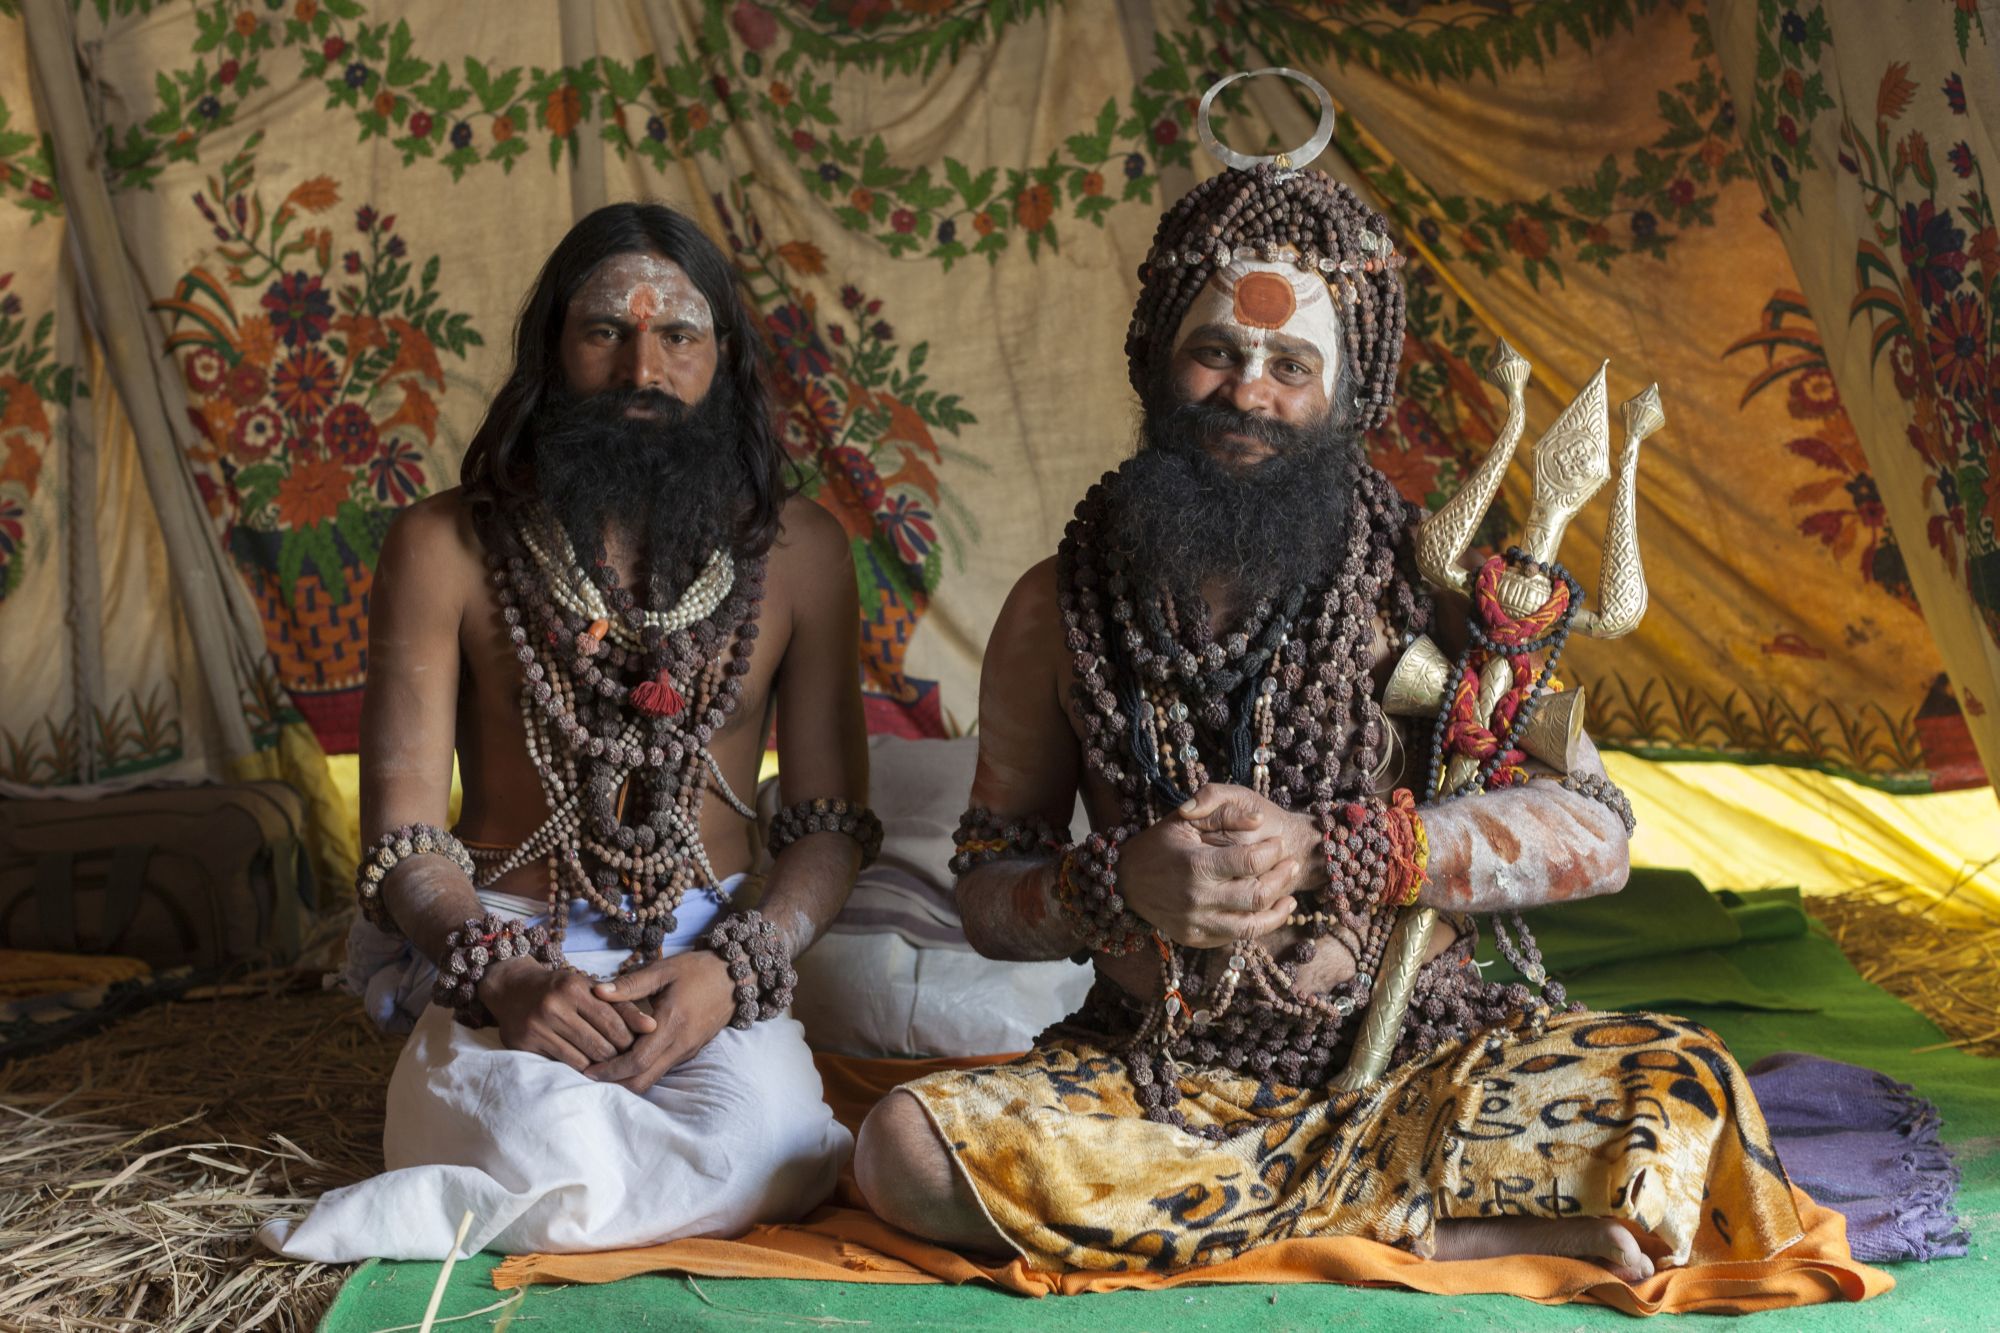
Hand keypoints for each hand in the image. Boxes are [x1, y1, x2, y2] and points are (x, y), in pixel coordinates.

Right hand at [478, 957, 654, 1071]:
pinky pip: (562, 1065)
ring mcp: (537, 1026)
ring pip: (582, 1059)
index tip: (640, 1047)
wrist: (512, 988)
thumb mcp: (590, 988)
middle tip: (629, 1062)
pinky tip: (590, 1069)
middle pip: (599, 1043)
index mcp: (574, 987)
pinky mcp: (525, 1045)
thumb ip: (622, 1006)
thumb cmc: (561, 989)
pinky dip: (580, 1069)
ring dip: (601, 1067)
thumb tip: (653, 1027)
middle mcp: (554, 1006)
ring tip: (612, 1068)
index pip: (612, 1021)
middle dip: (618, 1056)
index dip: (630, 1039)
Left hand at [582, 950, 739, 1093]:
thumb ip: (630, 984)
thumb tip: (597, 992)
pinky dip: (641, 1070)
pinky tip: (626, 1056)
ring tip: (604, 1065)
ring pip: (652, 1078)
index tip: (588, 1069)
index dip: (610, 1070)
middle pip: (643, 1080)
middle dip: (615, 1082)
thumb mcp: (663, 970)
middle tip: (591, 1073)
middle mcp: (680, 1044)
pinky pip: (661, 1069)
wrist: (735, 977)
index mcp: (672, 1023)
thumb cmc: (697, 969)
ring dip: (627, 1077)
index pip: (637, 1061)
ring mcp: (687, 1050)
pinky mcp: (690, 1051)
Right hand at [1116, 784, 1306, 947]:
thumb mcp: (1185, 820)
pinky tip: (1269, 912)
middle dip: (1283, 878)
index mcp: (1196, 865)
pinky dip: (1259, 926)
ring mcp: (1197, 923)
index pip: (1251, 862)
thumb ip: (1222, 814)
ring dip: (1279, 910)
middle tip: (1291, 865)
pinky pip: (1237, 938)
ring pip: (1253, 925)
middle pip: (1258, 895)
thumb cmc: (1157, 845)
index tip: (1278, 843)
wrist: (1124, 882)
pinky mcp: (1196, 939)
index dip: (1273, 852)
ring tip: (1290, 896)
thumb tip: (1259, 820)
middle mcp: (1198, 898)